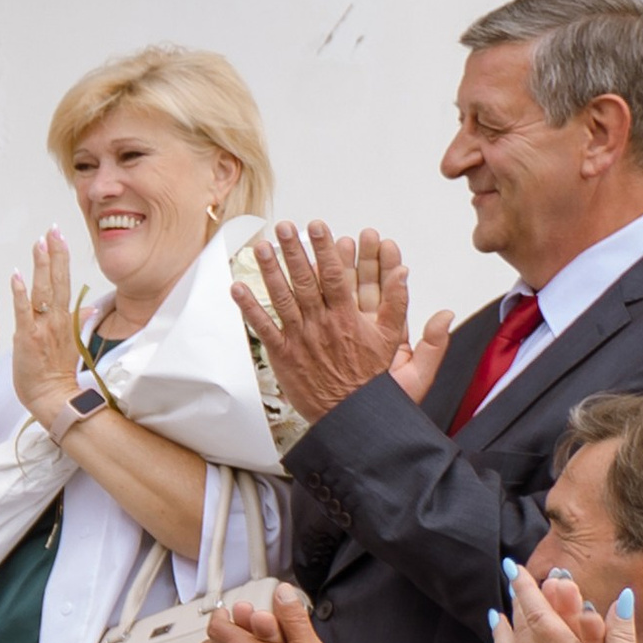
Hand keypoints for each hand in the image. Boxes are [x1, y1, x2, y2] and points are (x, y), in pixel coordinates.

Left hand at [9, 229, 82, 433]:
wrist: (52, 397)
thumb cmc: (57, 373)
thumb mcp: (73, 343)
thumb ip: (81, 320)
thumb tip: (91, 306)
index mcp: (65, 318)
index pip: (65, 281)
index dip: (62, 258)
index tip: (59, 237)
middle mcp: (56, 319)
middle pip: (58, 280)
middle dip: (55, 253)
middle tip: (52, 230)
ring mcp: (42, 327)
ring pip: (43, 291)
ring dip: (41, 266)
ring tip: (39, 243)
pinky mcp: (27, 337)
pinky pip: (24, 312)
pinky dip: (20, 294)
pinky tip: (16, 276)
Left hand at [234, 224, 416, 423]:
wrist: (352, 416)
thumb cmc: (373, 380)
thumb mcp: (395, 341)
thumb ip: (400, 304)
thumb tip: (404, 272)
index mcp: (347, 318)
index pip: (334, 275)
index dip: (325, 249)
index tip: (318, 227)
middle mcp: (321, 324)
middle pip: (304, 280)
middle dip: (294, 250)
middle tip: (284, 226)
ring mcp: (300, 339)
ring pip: (282, 298)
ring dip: (270, 271)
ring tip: (261, 246)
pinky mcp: (283, 355)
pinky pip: (263, 328)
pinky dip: (249, 308)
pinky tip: (237, 288)